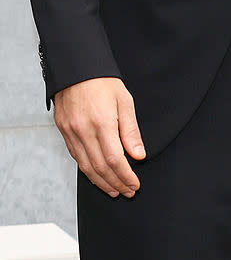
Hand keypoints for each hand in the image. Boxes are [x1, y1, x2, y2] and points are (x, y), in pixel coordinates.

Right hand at [54, 77, 145, 196]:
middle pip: (100, 167)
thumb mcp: (124, 101)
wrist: (76, 67)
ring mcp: (71, 132)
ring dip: (101, 182)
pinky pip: (76, 157)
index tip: (135, 184)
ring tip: (114, 190)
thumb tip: (138, 155)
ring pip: (85, 166)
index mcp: (101, 123)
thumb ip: (130, 131)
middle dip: (115, 183)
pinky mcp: (63, 131)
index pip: (114, 160)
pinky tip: (97, 175)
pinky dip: (88, 170)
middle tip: (128, 191)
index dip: (125, 176)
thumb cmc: (103, 81)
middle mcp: (83, 131)